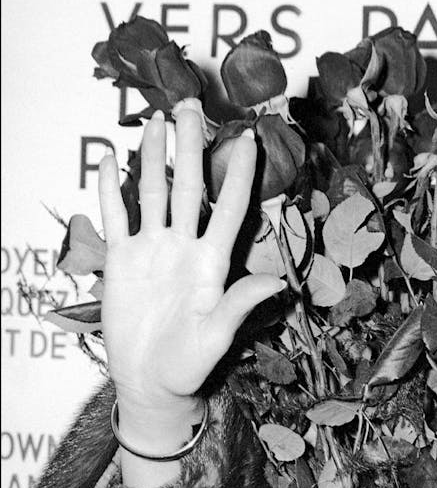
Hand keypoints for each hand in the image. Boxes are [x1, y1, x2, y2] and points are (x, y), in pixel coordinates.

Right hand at [98, 108, 284, 420]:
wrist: (150, 381)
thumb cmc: (190, 363)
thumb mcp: (217, 335)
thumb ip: (240, 304)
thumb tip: (278, 283)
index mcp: (213, 261)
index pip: (230, 207)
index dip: (239, 174)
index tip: (248, 138)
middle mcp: (185, 246)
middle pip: (189, 186)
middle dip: (191, 147)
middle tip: (192, 106)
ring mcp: (153, 249)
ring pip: (153, 192)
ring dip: (153, 157)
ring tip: (156, 121)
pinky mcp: (122, 260)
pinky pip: (116, 218)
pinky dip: (111, 192)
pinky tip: (109, 163)